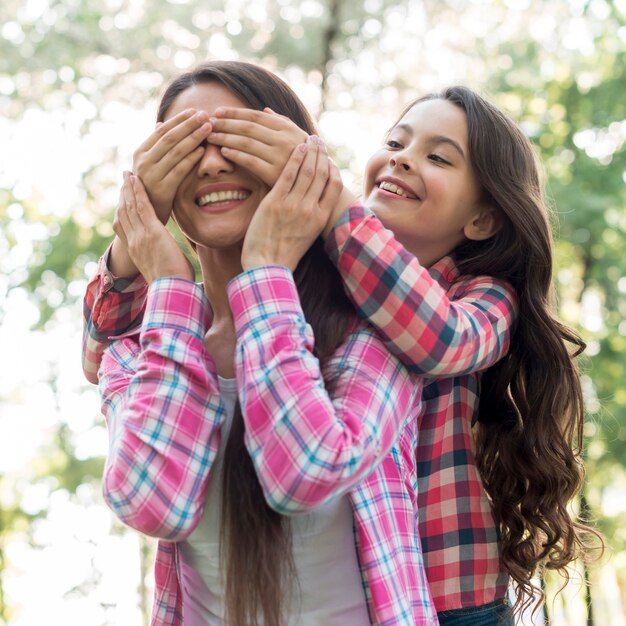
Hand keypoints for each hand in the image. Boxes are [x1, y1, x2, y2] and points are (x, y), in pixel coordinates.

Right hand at [113, 171, 194, 283]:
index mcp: (136, 252)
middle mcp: (134, 242)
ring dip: (129, 189)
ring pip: (131, 207)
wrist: (171, 292)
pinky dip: (138, 192)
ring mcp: (141, 237)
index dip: (123, 211)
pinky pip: (142, 207)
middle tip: (124, 180)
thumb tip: (173, 261)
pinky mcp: (152, 233)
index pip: (125, 227)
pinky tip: (137, 180)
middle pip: (125, 213)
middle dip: (124, 195)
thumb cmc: (173, 286)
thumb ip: (164, 260)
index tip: (123, 199)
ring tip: (128, 175)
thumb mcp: (164, 270)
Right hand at [132, 109, 212, 222]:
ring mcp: (151, 176)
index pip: (162, 131)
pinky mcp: (162, 190)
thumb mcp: (150, 166)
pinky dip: (191, 158)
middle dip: (189, 125)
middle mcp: (143, 162)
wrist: (145, 216)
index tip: (195, 110)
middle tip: (206, 114)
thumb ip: (156, 146)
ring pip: (176, 152)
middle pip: (170, 138)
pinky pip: (179, 170)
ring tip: (208, 128)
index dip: (179, 120)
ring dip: (194, 138)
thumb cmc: (152, 188)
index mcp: (140, 152)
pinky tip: (203, 150)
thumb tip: (162, 123)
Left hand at [207, 107, 307, 186]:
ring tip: (211, 136)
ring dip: (226, 138)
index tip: (218, 112)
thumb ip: (281, 123)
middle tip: (209, 123)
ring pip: (246, 142)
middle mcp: (284, 139)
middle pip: (247, 127)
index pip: (256, 116)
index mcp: (288, 128)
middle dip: (225, 123)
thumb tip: (265, 110)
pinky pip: (250, 161)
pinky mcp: (275, 173)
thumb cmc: (303, 160)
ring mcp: (280, 156)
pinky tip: (224, 152)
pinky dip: (235, 155)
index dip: (235, 113)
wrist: (317, 186)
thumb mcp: (296, 138)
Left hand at [242, 136, 342, 271]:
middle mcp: (310, 210)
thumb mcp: (306, 236)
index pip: (334, 187)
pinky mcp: (275, 202)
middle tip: (320, 141)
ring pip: (307, 171)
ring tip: (310, 139)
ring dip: (310, 152)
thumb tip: (313, 205)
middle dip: (322, 155)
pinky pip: (288, 174)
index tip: (329, 159)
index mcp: (320, 219)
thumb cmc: (284, 254)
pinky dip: (295, 159)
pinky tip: (296, 147)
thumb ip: (311, 218)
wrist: (267, 266)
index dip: (333, 169)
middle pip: (321, 175)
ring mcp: (293, 205)